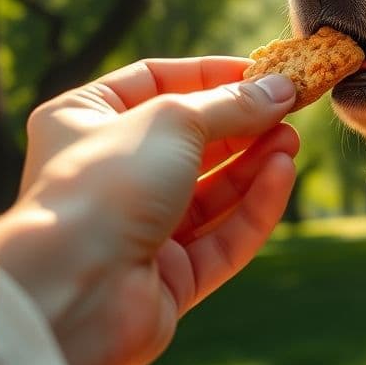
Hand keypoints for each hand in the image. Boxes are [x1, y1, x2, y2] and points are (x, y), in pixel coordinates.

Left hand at [0, 57, 297, 364]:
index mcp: (84, 121)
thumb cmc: (105, 186)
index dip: (211, 76)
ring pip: (210, 193)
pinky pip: (220, 238)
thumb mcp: (173, 120)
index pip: (156, 82)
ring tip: (291, 143)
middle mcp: (107, 175)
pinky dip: (253, 207)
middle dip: (243, 125)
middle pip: (190, 141)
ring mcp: (137, 231)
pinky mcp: (166, 279)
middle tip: (290, 111)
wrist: (74, 290)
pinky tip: (282, 176)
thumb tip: (280, 89)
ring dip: (253, 165)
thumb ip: (232, 104)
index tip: (262, 74)